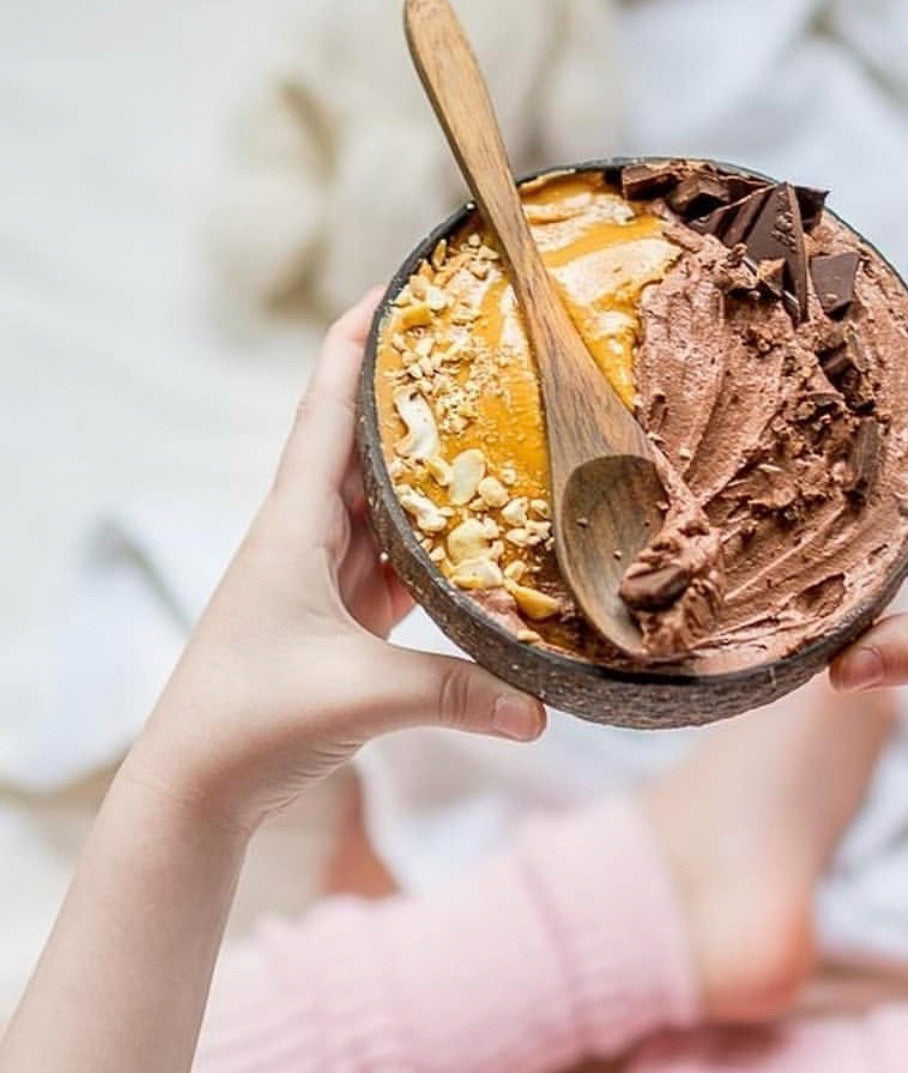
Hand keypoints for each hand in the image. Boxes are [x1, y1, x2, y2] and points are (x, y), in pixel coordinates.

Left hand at [124, 289, 544, 831]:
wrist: (197, 787)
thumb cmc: (250, 720)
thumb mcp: (359, 695)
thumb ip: (457, 692)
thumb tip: (545, 708)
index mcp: (295, 523)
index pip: (326, 409)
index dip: (356, 341)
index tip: (398, 285)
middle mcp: (309, 534)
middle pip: (365, 441)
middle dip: (416, 394)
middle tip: (479, 355)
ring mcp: (326, 575)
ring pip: (390, 502)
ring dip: (434, 471)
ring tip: (497, 433)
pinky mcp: (344, 616)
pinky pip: (403, 562)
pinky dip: (442, 548)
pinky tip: (486, 545)